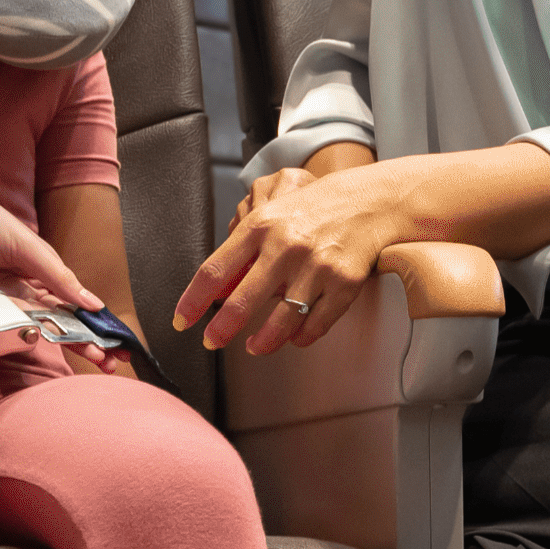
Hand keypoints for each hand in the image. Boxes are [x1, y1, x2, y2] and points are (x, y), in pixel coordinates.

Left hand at [177, 161, 404, 355]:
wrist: (367, 202)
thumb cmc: (311, 211)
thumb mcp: (269, 218)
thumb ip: (242, 252)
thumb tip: (218, 291)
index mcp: (261, 226)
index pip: (214, 270)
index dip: (193, 300)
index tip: (183, 320)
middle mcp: (287, 246)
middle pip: (242, 301)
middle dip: (221, 329)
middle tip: (212, 341)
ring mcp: (317, 266)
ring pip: (281, 321)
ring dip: (262, 342)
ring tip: (254, 346)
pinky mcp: (344, 283)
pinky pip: (316, 324)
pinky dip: (301, 337)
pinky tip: (293, 338)